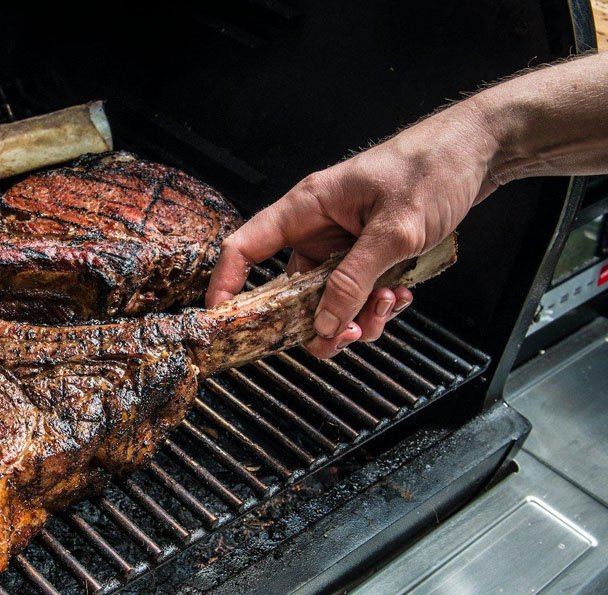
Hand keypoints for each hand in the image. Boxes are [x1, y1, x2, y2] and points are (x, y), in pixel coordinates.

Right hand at [205, 103, 498, 357]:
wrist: (479, 150)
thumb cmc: (433, 168)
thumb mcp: (393, 230)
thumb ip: (354, 280)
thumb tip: (323, 324)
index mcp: (307, 208)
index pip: (246, 248)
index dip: (227, 285)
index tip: (224, 321)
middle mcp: (317, 228)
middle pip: (291, 291)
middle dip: (316, 321)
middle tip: (346, 335)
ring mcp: (342, 243)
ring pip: (328, 301)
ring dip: (356, 316)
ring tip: (390, 304)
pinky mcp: (366, 253)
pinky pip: (357, 294)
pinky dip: (376, 306)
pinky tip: (401, 295)